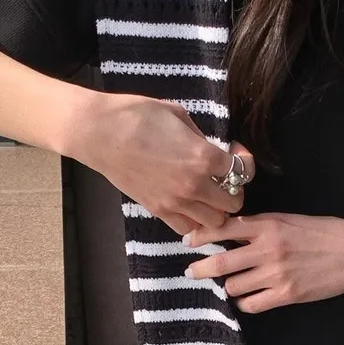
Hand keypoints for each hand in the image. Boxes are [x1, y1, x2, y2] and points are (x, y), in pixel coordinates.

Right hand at [66, 90, 254, 234]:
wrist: (99, 133)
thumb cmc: (138, 115)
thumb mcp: (179, 115)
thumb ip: (201, 137)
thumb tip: (213, 150)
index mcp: (204, 158)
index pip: (242, 171)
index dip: (244, 161)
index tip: (235, 153)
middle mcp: (194, 186)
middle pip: (233, 204)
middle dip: (234, 190)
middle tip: (224, 178)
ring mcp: (175, 202)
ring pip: (214, 223)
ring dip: (216, 210)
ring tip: (208, 195)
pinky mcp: (157, 211)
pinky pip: (187, 229)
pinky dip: (194, 222)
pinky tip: (190, 206)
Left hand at [184, 214, 343, 312]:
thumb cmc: (324, 233)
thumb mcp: (290, 220)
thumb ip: (261, 226)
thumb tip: (231, 231)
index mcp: (268, 225)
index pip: (223, 228)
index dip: (200, 236)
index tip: (187, 241)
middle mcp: (267, 249)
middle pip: (220, 263)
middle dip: (200, 269)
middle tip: (191, 272)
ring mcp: (276, 274)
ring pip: (233, 286)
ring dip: (228, 286)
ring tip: (232, 284)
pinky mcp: (286, 295)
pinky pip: (251, 304)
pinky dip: (244, 302)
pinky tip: (248, 298)